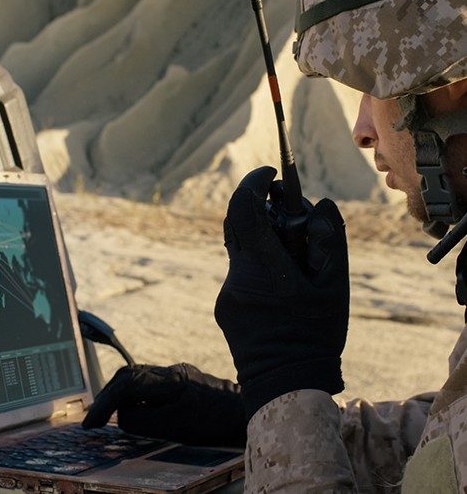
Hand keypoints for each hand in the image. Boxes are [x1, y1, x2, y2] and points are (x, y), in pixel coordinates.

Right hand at [82, 363, 245, 447]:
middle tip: (93, 421)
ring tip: (106, 417)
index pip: (128, 384)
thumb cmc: (215, 422)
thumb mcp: (176, 427)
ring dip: (119, 396)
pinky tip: (132, 413)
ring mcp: (176, 375)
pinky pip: (149, 386)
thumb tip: (122, 414)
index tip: (91, 423)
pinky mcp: (181, 382)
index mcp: (170, 379)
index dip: (105, 403)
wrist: (245, 412)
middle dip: (107, 396)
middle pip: (129, 376)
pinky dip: (134, 398)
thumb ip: (144, 419)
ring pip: (138, 379)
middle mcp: (171, 372)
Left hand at [215, 166, 348, 419]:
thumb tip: (319, 202)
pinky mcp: (223, 306)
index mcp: (264, 267)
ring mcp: (227, 292)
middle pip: (237, 224)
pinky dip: (257, 264)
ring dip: (261, 239)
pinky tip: (280, 286)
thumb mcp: (334, 286)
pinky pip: (239, 272)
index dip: (253, 183)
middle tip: (285, 210)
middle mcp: (238, 276)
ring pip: (239, 249)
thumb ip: (329, 238)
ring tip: (291, 256)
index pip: (243, 209)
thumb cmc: (315, 335)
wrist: (285, 384)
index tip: (269, 173)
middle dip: (259, 207)